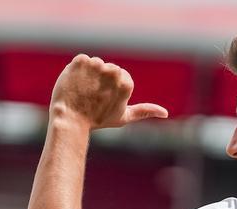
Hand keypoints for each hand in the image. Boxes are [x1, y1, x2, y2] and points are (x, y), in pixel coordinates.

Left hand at [50, 55, 168, 129]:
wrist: (71, 119)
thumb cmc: (98, 120)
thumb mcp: (124, 117)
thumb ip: (144, 111)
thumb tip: (165, 113)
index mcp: (126, 83)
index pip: (120, 76)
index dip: (111, 88)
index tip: (104, 100)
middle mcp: (113, 71)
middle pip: (108, 68)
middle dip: (101, 79)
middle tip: (93, 96)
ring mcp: (96, 65)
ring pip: (94, 65)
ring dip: (88, 75)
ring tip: (83, 91)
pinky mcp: (80, 61)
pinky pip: (81, 60)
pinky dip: (76, 70)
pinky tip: (75, 84)